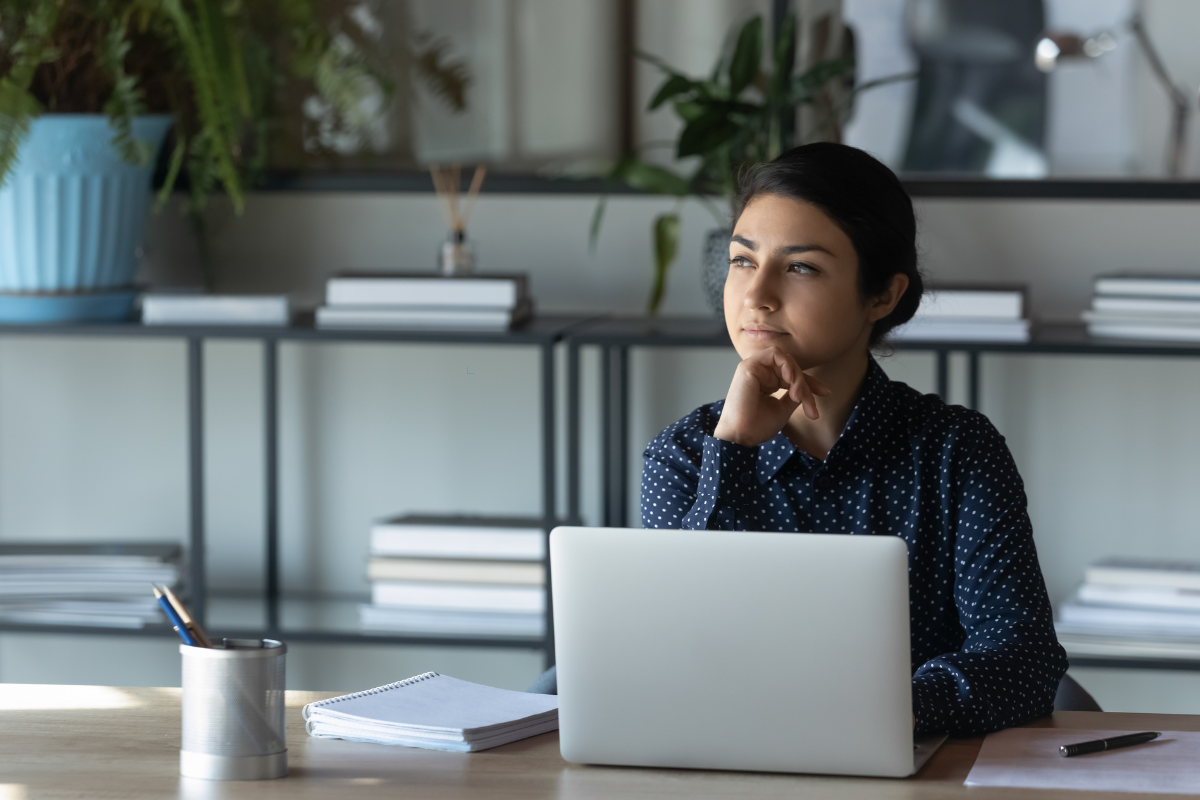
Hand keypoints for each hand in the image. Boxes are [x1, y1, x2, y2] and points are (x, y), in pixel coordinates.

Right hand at [712, 345, 829, 447]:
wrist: (742, 436)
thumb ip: (794, 394)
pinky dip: (787, 364)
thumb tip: (808, 388)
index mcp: (765, 382)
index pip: (792, 375)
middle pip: (792, 368)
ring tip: (798, 395)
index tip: (826, 393)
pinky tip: (790, 380)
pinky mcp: (749, 365)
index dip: (810, 382)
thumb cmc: (758, 426)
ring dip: (797, 375)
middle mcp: (759, 373)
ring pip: (786, 360)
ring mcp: (754, 368)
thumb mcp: (783, 408)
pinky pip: (775, 354)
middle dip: (806, 384)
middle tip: (809, 404)